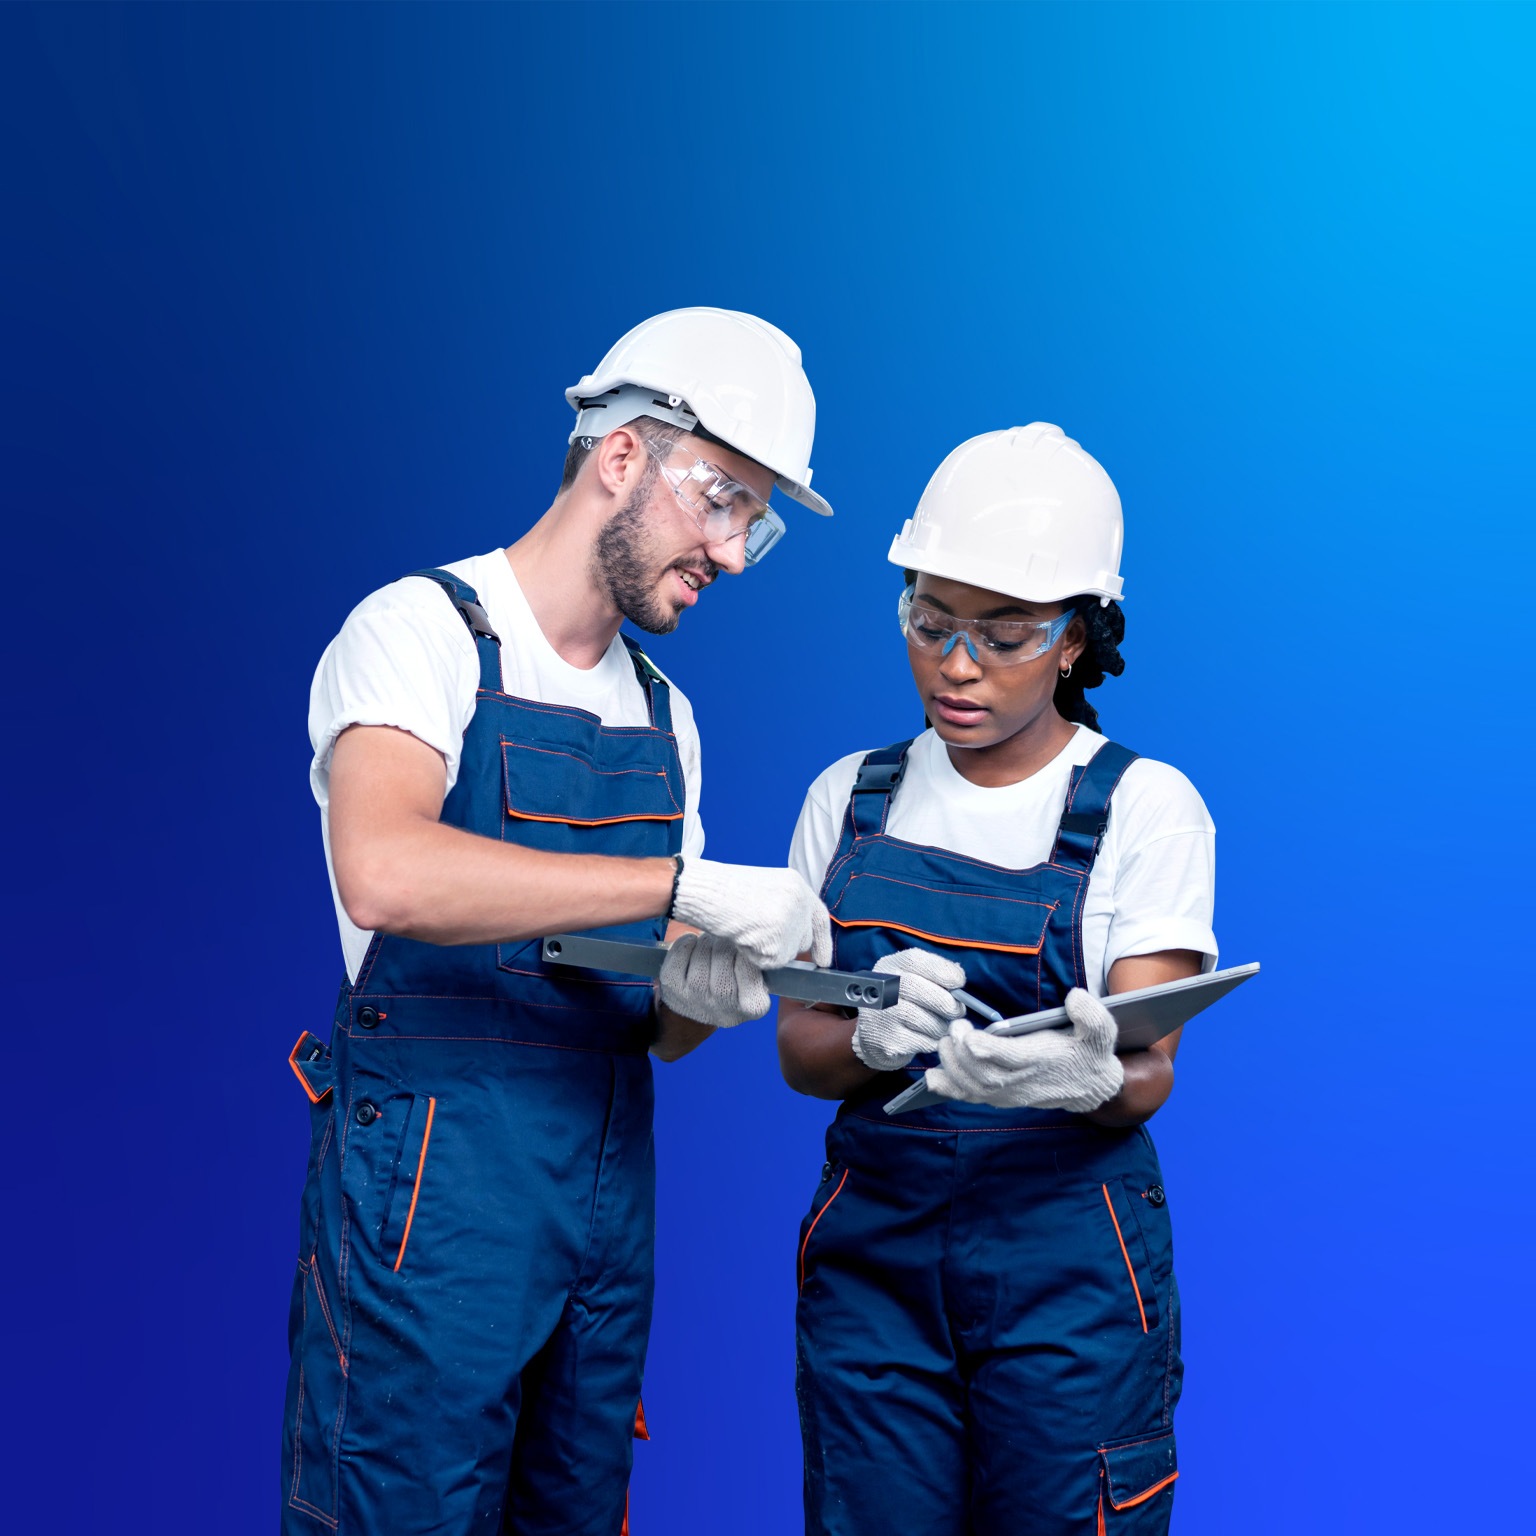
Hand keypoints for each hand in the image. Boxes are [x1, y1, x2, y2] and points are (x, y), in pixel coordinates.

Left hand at [657, 932, 771, 1029]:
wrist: (701, 1007)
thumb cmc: (736, 980)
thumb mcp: (757, 976)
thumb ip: (757, 957)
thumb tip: (748, 929)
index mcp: (753, 1006)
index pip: (751, 974)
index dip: (744, 952)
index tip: (741, 944)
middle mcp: (724, 1010)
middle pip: (723, 966)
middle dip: (723, 945)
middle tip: (724, 939)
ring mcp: (696, 1003)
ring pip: (700, 962)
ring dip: (705, 944)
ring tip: (710, 941)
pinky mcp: (673, 992)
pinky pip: (677, 962)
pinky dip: (684, 945)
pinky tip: (693, 943)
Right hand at [671, 859, 831, 969]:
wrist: (706, 891)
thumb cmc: (724, 891)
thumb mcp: (764, 889)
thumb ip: (784, 907)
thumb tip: (793, 935)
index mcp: (796, 884)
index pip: (819, 917)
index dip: (822, 941)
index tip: (824, 960)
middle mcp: (799, 901)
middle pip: (802, 941)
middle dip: (783, 945)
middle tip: (757, 932)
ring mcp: (790, 921)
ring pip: (786, 955)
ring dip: (766, 950)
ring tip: (746, 929)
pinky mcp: (778, 941)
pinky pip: (769, 963)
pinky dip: (754, 957)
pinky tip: (742, 937)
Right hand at [851, 949, 966, 1071]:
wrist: (877, 1036)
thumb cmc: (905, 1002)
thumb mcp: (913, 979)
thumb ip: (935, 974)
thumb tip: (958, 980)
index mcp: (889, 967)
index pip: (914, 960)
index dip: (942, 970)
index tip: (959, 982)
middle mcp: (881, 989)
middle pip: (920, 990)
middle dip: (947, 1002)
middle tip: (958, 1010)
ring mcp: (882, 1016)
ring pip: (925, 1020)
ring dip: (942, 1025)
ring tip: (941, 1025)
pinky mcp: (888, 1042)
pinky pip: (924, 1042)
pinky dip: (933, 1041)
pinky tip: (928, 1037)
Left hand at [926, 987, 1124, 1111]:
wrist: (1091, 1086)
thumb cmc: (1090, 1052)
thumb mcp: (1101, 1030)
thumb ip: (1092, 1015)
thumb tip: (1075, 997)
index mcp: (1043, 1059)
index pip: (1012, 1058)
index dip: (988, 1049)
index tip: (969, 1036)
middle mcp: (1023, 1080)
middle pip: (986, 1074)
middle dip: (963, 1055)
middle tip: (953, 1030)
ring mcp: (1010, 1092)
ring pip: (975, 1088)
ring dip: (954, 1068)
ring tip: (945, 1043)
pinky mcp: (1002, 1097)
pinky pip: (973, 1098)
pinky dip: (951, 1089)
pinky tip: (934, 1076)